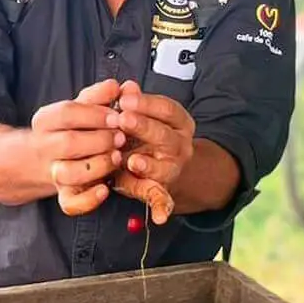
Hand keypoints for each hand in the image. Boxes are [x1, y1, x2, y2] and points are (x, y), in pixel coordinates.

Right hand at [30, 79, 124, 216]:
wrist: (42, 158)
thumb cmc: (69, 128)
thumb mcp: (79, 107)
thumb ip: (99, 96)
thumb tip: (119, 86)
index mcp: (46, 120)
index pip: (67, 113)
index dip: (95, 114)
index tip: (116, 115)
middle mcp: (44, 147)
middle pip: (68, 143)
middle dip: (99, 140)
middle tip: (122, 137)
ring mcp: (52, 172)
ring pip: (68, 174)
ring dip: (97, 166)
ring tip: (116, 158)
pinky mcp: (62, 194)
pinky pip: (70, 203)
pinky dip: (88, 199)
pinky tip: (105, 189)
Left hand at [110, 80, 194, 224]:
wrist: (165, 165)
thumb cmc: (145, 135)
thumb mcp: (142, 115)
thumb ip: (134, 102)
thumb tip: (126, 86)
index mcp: (178, 123)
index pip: (167, 109)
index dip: (147, 103)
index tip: (125, 98)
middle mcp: (180, 145)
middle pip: (165, 136)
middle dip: (144, 127)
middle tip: (123, 120)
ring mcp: (173, 169)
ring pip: (165, 167)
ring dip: (149, 165)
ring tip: (133, 161)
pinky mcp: (163, 191)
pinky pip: (164, 200)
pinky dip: (161, 209)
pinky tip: (158, 216)